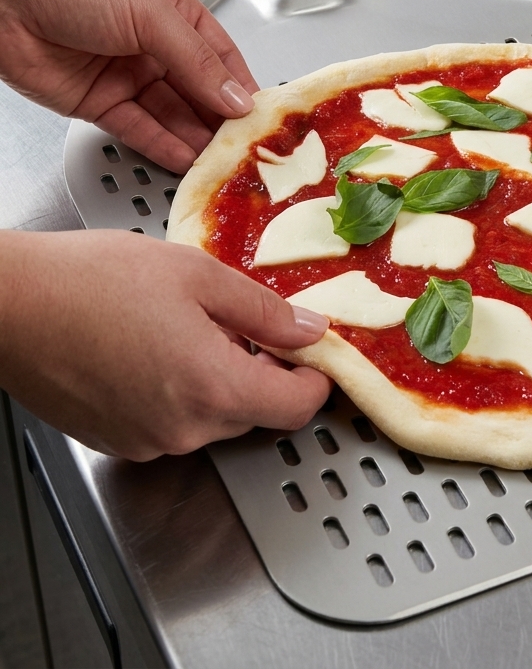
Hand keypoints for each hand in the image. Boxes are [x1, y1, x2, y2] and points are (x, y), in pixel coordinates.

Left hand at [0, 0, 257, 173]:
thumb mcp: (150, 13)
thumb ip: (197, 61)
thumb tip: (236, 97)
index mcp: (175, 12)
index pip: (222, 57)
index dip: (242, 87)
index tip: (263, 117)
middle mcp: (155, 45)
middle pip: (200, 91)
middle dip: (222, 119)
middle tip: (247, 147)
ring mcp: (127, 75)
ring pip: (173, 115)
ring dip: (196, 138)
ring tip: (221, 159)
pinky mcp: (99, 104)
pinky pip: (140, 129)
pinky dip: (163, 146)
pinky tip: (185, 158)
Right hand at [0, 230, 331, 459]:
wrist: (10, 304)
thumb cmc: (96, 280)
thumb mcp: (199, 275)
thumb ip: (265, 311)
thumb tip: (310, 331)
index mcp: (213, 388)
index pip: (296, 409)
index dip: (314, 380)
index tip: (313, 355)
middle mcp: (183, 430)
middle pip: (256, 412)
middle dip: (263, 372)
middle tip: (244, 323)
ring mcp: (146, 442)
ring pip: (214, 418)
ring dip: (220, 381)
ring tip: (190, 328)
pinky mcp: (117, 441)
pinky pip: (174, 424)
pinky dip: (182, 394)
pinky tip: (158, 350)